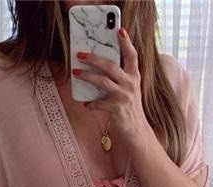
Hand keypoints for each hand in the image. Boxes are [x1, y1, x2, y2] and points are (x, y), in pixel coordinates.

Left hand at [72, 27, 149, 144]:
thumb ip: (119, 78)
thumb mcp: (129, 90)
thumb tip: (98, 67)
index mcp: (134, 76)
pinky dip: (90, 104)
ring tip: (76, 73)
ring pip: (102, 82)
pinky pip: (99, 103)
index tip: (120, 30)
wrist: (136, 131)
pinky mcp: (117, 109)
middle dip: (94, 58)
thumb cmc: (129, 108)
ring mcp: (124, 97)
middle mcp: (130, 84)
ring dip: (87, 76)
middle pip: (111, 66)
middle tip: (80, 54)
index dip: (126, 42)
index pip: (132, 55)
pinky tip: (85, 104)